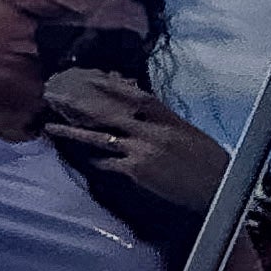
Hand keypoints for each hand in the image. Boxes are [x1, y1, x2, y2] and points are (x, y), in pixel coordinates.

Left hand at [41, 70, 228, 235]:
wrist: (220, 193)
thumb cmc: (212, 167)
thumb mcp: (192, 138)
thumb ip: (169, 124)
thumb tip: (151, 116)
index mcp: (170, 121)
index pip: (139, 97)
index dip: (115, 87)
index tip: (94, 78)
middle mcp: (153, 131)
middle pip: (111, 113)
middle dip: (83, 106)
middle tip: (56, 99)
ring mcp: (143, 151)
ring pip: (100, 138)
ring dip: (73, 133)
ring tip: (50, 128)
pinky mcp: (137, 172)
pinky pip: (107, 164)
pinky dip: (93, 162)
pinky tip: (79, 160)